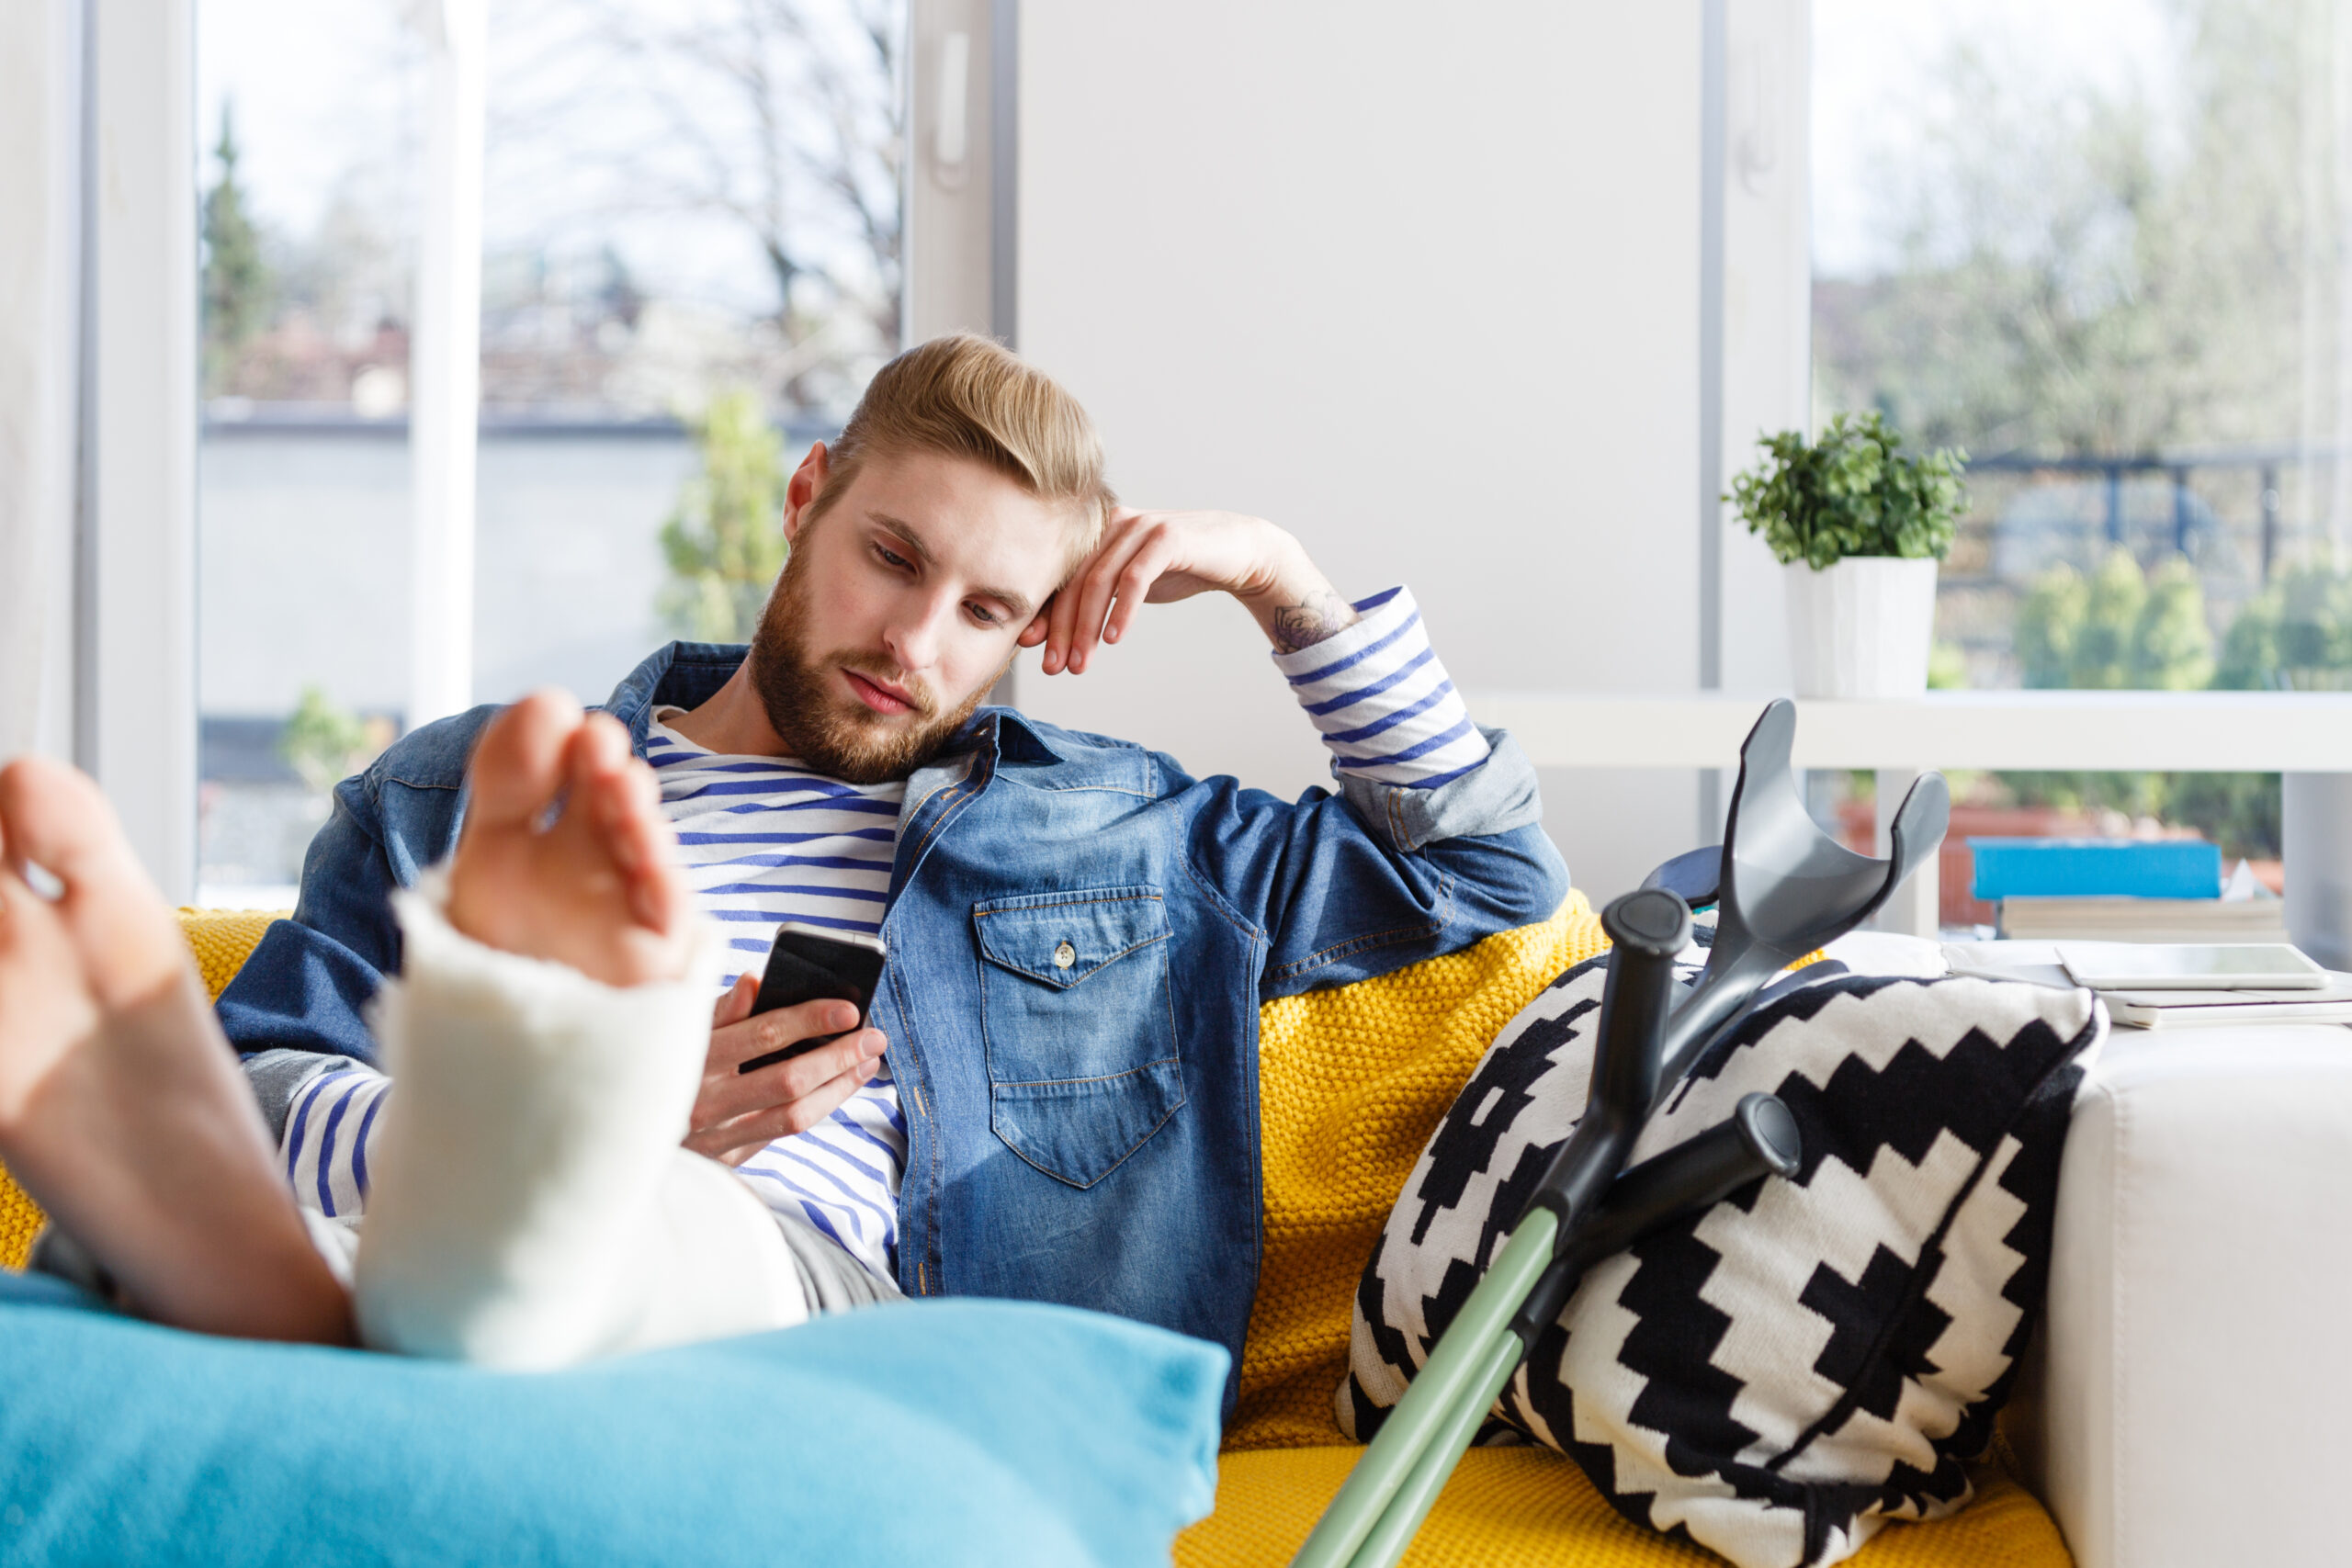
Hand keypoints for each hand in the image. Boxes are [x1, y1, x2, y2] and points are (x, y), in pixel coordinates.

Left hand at [446, 691, 694, 989]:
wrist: (507, 1057)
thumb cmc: (502, 959)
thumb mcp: (489, 858)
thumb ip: (508, 780)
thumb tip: (549, 699)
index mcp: (549, 831)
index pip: (559, 769)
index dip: (556, 740)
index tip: (553, 712)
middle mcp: (595, 858)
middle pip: (609, 799)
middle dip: (605, 766)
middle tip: (593, 740)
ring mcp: (626, 903)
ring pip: (644, 848)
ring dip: (635, 814)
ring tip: (620, 784)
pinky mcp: (655, 953)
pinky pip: (668, 912)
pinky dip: (661, 880)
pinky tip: (646, 853)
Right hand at [684, 974, 889, 1164]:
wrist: (625, 1128)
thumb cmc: (664, 1064)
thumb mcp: (681, 1030)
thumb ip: (718, 1009)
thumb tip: (754, 980)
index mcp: (693, 1057)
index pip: (763, 1034)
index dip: (810, 1019)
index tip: (848, 1009)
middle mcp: (702, 1101)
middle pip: (788, 1079)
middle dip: (838, 1055)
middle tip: (874, 1036)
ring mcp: (714, 1135)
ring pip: (794, 1114)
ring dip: (839, 1086)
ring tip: (866, 1061)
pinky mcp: (725, 1159)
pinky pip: (782, 1133)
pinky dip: (818, 1108)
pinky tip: (840, 1087)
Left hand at [1026, 508, 1358, 674]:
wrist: (1236, 551)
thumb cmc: (1178, 569)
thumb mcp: (1130, 585)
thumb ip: (1095, 599)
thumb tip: (1051, 634)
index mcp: (1097, 532)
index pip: (1062, 577)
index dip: (1044, 612)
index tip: (1029, 648)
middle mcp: (1113, 524)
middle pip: (1075, 582)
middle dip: (1061, 628)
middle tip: (1054, 667)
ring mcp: (1139, 527)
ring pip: (1100, 582)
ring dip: (1087, 627)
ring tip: (1081, 663)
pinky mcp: (1166, 537)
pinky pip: (1135, 578)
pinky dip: (1121, 611)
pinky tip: (1114, 639)